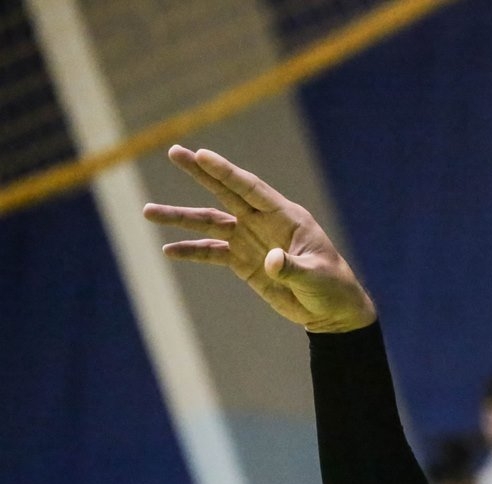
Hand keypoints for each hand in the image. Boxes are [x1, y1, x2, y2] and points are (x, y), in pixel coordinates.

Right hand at [144, 146, 376, 332]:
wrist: (331, 311)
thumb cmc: (331, 288)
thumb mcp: (315, 278)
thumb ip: (292, 268)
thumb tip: (271, 260)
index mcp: (285, 217)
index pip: (251, 189)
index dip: (226, 172)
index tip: (201, 155)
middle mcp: (263, 222)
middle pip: (225, 192)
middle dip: (199, 173)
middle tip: (173, 152)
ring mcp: (251, 240)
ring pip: (210, 222)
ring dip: (180, 217)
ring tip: (148, 212)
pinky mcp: (243, 262)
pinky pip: (211, 253)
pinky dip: (191, 251)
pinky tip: (169, 250)